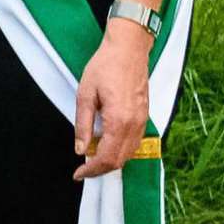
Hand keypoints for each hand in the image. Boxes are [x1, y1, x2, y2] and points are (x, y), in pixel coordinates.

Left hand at [73, 26, 150, 179]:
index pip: (106, 157)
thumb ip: (83, 124)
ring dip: (111, 161)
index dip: (91, 170)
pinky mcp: (145, 116)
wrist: (128, 49)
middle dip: (100, 170)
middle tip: (83, 170)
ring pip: (129, 154)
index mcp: (119, 120)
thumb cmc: (105, 66)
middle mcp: (134, 125)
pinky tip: (107, 145)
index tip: (78, 174)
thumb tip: (80, 149)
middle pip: (120, 161)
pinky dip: (121, 151)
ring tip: (92, 159)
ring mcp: (142, 121)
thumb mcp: (85, 94)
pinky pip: (135, 143)